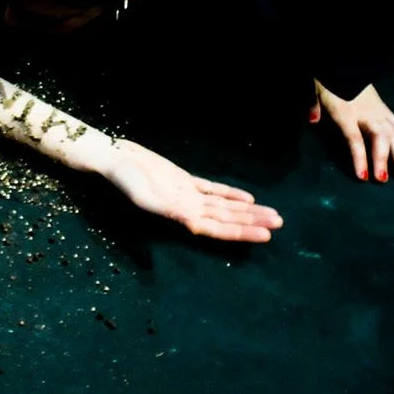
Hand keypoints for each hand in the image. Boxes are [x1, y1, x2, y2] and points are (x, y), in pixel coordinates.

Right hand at [95, 140, 285, 242]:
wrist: (113, 157)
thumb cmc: (124, 178)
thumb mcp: (143, 196)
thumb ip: (167, 210)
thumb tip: (193, 222)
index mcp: (179, 215)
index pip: (217, 228)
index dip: (241, 232)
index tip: (264, 235)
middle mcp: (187, 208)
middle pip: (226, 218)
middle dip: (252, 222)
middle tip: (280, 224)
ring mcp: (187, 195)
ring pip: (223, 205)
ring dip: (247, 211)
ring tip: (272, 214)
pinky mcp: (184, 180)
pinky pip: (212, 189)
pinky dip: (230, 194)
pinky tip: (248, 198)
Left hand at [311, 81, 393, 182]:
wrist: (347, 65)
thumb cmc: (330, 82)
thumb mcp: (317, 91)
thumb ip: (314, 106)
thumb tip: (312, 120)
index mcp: (347, 112)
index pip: (355, 138)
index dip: (360, 157)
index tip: (363, 176)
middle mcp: (368, 114)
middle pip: (379, 138)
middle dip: (382, 159)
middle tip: (382, 179)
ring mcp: (381, 113)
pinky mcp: (388, 112)